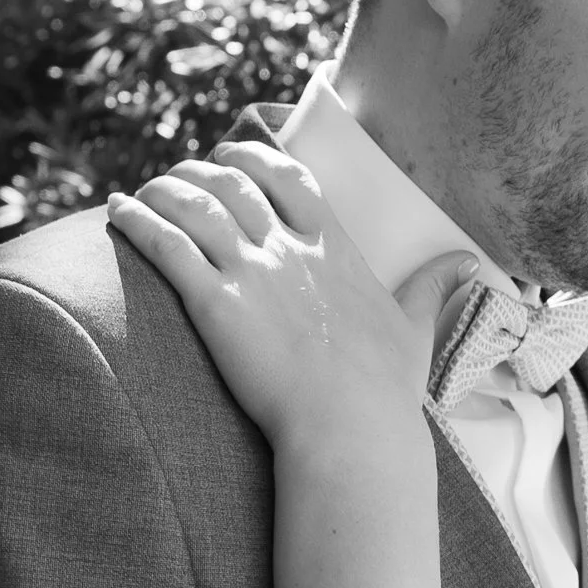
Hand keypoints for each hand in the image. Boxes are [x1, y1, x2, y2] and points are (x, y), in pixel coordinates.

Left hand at [105, 141, 479, 468]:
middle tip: (181, 175)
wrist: (349, 430)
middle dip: (201, 169)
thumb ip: (434, 286)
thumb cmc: (383, 390)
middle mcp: (291, 249)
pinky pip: (165, 245)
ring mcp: (253, 272)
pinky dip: (137, 219)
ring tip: (142, 192)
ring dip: (162, 188)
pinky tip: (117, 211)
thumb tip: (471, 262)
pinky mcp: (215, 304)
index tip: (233, 157)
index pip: (290, 178)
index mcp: (334, 249)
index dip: (255, 158)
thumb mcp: (416, 330)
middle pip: (234, 181)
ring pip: (194, 203)